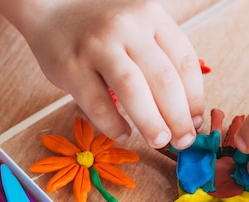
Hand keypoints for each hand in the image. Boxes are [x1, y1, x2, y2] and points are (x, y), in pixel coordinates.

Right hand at [0, 0, 203, 148]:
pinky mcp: (70, 66)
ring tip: (159, 141)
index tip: (196, 122)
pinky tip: (123, 134)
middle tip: (183, 141)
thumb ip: (160, 61)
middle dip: (178, 117)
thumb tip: (186, 115)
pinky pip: (97, 103)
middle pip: (163, 78)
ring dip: (151, 122)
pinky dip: (113, 124)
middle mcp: (126, 26)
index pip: (184, 61)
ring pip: (133, 90)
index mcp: (151, 17)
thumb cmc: (103, 30)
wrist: (52, 10)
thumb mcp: (139, 31)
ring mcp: (97, 45)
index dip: (195, 98)